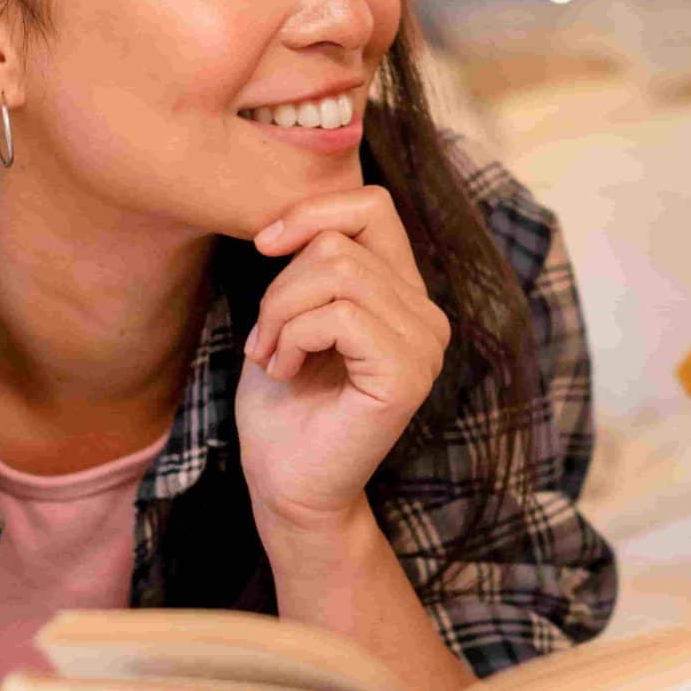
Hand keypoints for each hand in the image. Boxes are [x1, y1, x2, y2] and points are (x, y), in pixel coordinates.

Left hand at [235, 186, 450, 534]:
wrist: (286, 485)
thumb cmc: (284, 406)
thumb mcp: (292, 314)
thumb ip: (312, 262)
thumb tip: (296, 218)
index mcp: (406, 295)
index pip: (373, 205)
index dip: (312, 212)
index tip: (266, 246)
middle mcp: (428, 316)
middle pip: (341, 241)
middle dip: (280, 285)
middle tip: (262, 340)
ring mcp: (425, 346)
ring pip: (337, 271)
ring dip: (280, 313)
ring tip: (271, 356)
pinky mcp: (407, 375)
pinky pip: (340, 317)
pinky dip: (292, 338)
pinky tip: (285, 371)